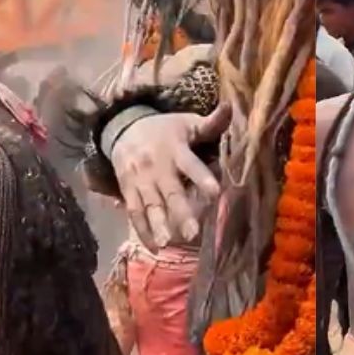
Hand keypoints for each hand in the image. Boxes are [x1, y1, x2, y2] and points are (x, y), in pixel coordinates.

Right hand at [112, 103, 230, 249]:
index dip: (202, 178)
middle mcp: (157, 167)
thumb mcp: (186, 123)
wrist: (122, 129)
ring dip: (158, 225)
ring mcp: (141, 181)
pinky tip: (154, 248)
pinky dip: (142, 230)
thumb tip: (231, 107)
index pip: (191, 165)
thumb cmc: (164, 130)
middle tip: (192, 232)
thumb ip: (210, 123)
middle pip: (170, 191)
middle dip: (180, 212)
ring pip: (150, 205)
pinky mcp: (128, 191)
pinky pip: (134, 212)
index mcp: (176, 150)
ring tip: (167, 243)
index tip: (215, 192)